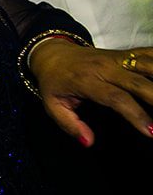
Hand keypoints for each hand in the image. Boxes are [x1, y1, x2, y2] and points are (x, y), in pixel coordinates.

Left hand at [29, 39, 152, 145]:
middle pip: (139, 82)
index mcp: (87, 81)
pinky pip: (149, 54)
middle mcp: (105, 67)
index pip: (116, 98)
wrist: (53, 54)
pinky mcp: (126, 53)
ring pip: (149, 64)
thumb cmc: (54, 83)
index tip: (152, 132)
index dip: (136, 115)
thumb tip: (88, 142)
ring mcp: (118, 57)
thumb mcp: (52, 106)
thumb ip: (70, 124)